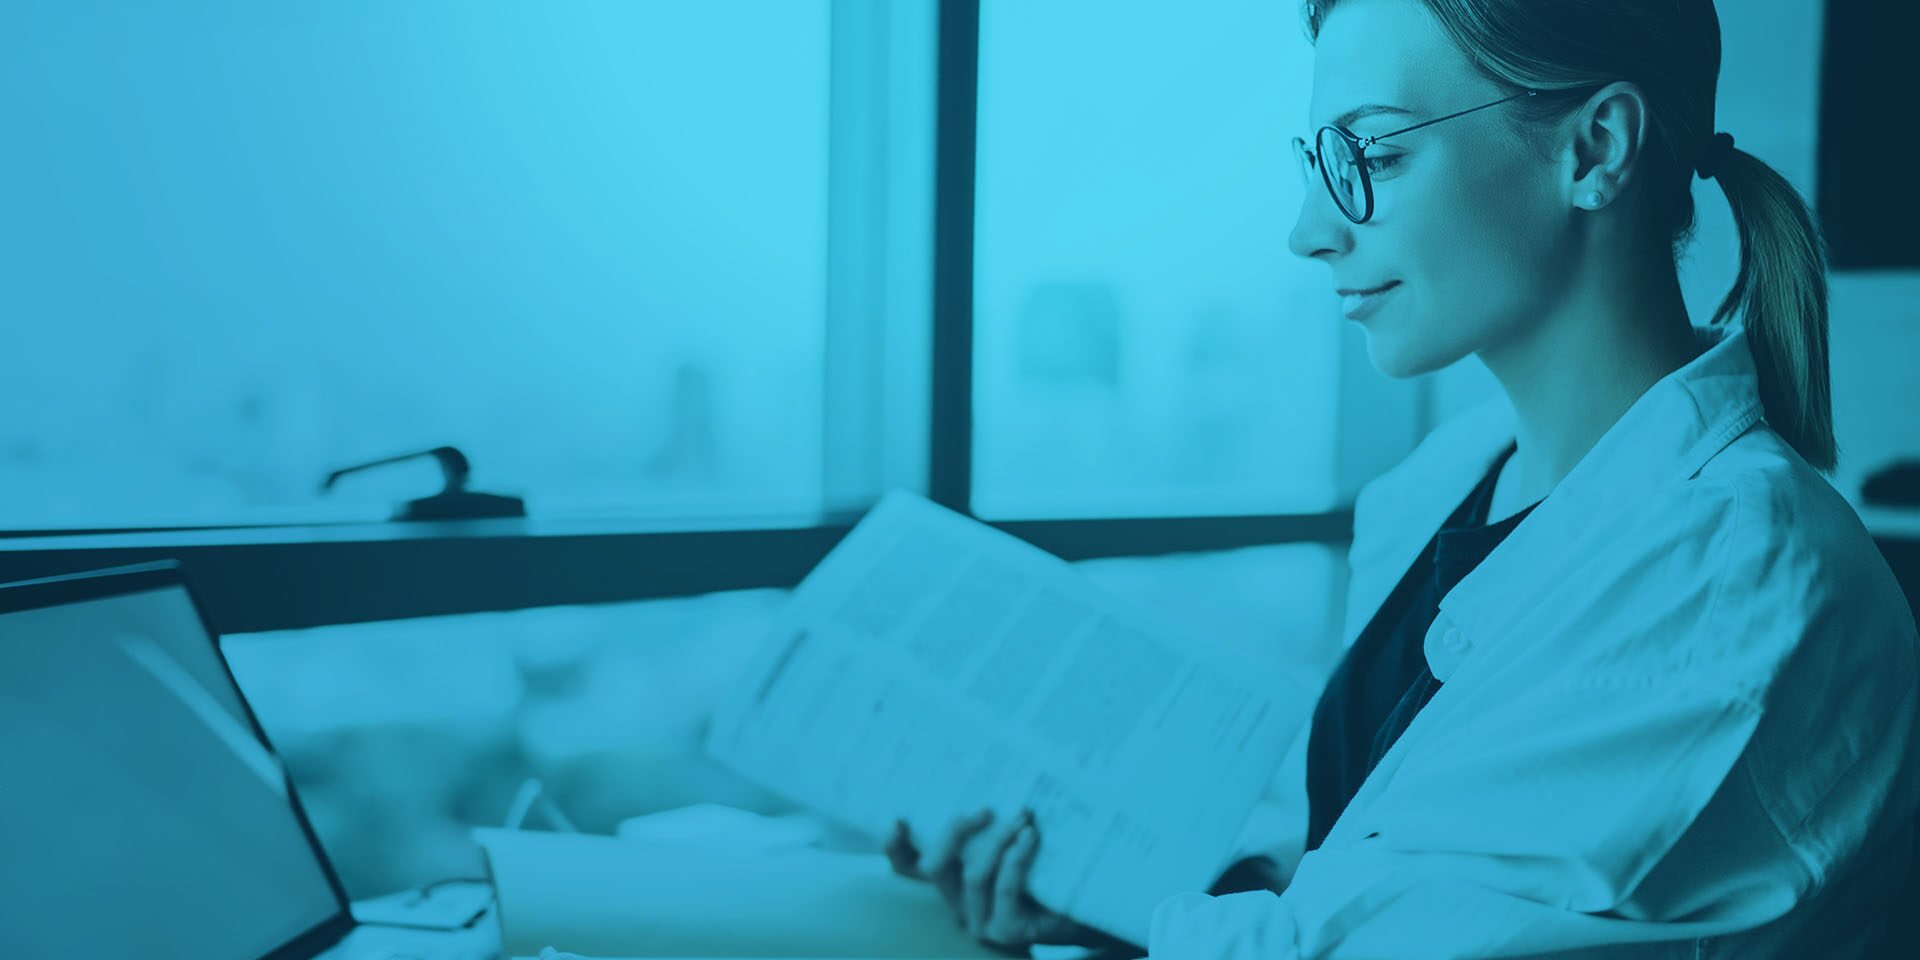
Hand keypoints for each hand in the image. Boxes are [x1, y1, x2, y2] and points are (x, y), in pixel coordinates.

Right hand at [885, 808, 1127, 955]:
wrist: (1086, 914)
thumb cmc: (1048, 874)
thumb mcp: (1015, 843)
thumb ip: (995, 824)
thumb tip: (993, 778)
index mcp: (955, 883)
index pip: (909, 869)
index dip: (896, 848)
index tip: (898, 819)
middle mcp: (960, 905)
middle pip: (934, 866)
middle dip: (956, 831)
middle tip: (985, 808)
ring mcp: (981, 922)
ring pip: (974, 874)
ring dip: (999, 839)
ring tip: (1023, 817)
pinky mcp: (1006, 932)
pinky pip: (1004, 888)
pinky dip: (1016, 857)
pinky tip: (1030, 838)